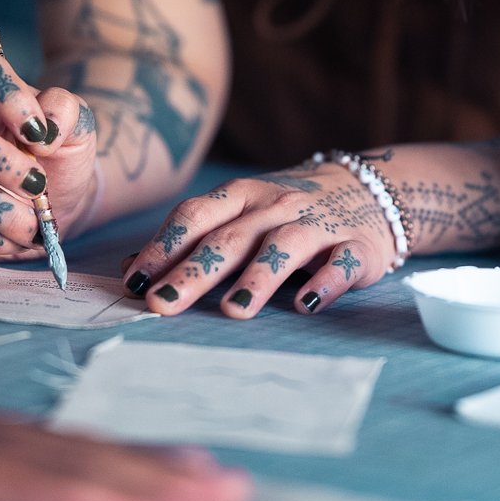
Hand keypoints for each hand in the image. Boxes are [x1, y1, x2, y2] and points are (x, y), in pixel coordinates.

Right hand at [0, 49, 98, 260]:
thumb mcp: (75, 126)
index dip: (8, 96)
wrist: (57, 199)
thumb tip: (48, 127)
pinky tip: (15, 236)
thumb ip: (67, 111)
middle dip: (1, 161)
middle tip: (37, 183)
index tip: (39, 132)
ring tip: (35, 221)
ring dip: (5, 209)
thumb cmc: (58, 153)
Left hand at [122, 163, 397, 318]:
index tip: (134, 283)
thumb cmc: (284, 212)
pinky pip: (342, 262)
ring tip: (234, 311)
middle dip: (195, 271)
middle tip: (163, 303)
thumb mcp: (238, 215)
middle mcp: (276, 205)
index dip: (163, 247)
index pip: (195, 217)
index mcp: (241, 195)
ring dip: (258, 277)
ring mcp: (318, 224)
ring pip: (284, 247)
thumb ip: (191, 240)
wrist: (367, 189)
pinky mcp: (357, 246)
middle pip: (231, 238)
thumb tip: (131, 270)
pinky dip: (326, 281)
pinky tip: (306, 304)